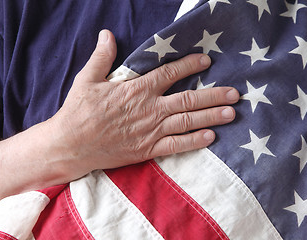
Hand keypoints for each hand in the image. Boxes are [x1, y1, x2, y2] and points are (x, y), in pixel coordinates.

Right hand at [48, 30, 239, 179]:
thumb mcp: (88, 79)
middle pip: (188, 100)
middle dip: (214, 95)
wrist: (71, 145)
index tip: (206, 61)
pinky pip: (176, 146)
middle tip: (234, 93)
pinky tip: (210, 137)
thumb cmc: (79, 111)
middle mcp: (150, 109)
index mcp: (137, 90)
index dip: (190, 66)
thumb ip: (102, 57)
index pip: (170, 73)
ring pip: (188, 122)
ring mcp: (151, 131)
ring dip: (212, 117)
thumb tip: (107, 34)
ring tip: (231, 113)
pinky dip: (194, 141)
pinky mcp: (147, 150)